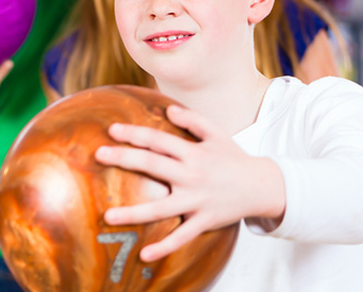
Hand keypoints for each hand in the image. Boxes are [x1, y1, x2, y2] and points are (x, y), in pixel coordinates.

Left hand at [95, 105, 284, 261]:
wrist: (264, 186)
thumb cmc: (235, 159)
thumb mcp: (217, 134)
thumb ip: (192, 120)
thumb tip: (168, 109)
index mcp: (193, 153)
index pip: (158, 140)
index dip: (134, 134)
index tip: (110, 130)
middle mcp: (192, 175)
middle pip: (153, 165)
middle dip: (125, 158)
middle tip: (98, 154)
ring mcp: (197, 200)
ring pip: (161, 208)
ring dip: (134, 213)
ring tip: (108, 216)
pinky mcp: (205, 221)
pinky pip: (182, 236)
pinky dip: (164, 247)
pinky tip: (144, 254)